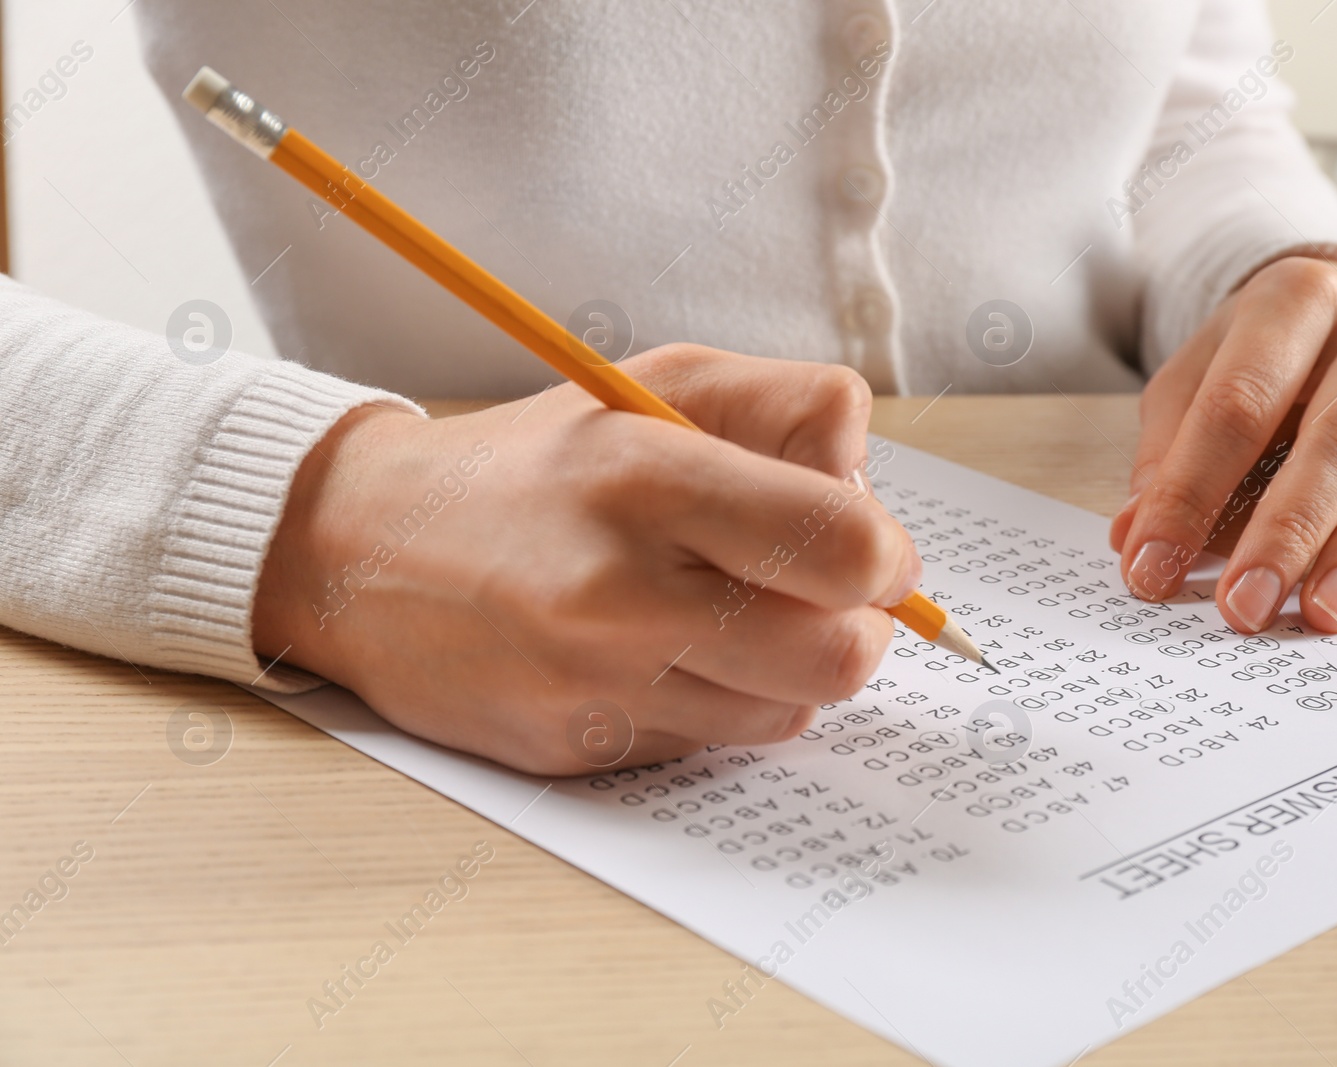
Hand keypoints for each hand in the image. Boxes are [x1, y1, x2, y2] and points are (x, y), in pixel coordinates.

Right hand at [252, 345, 919, 775]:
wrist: (364, 551)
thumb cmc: (536, 464)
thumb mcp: (659, 385)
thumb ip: (792, 410)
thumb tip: (873, 494)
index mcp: (648, 478)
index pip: (846, 549)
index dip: (886, 555)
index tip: (868, 548)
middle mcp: (620, 592)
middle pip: (839, 657)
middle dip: (855, 625)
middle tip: (816, 592)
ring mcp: (595, 685)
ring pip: (788, 713)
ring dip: (787, 668)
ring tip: (727, 612)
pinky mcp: (576, 751)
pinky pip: (713, 746)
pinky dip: (719, 702)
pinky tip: (664, 653)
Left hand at [1111, 256, 1336, 633]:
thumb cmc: (1261, 357)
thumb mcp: (1197, 376)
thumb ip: (1166, 452)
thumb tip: (1134, 536)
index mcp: (1295, 303)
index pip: (1237, 406)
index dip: (1189, 491)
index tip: (1153, 566)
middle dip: (1288, 532)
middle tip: (1244, 607)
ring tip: (1323, 614)